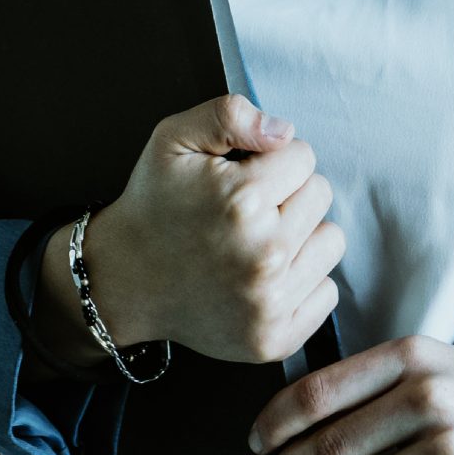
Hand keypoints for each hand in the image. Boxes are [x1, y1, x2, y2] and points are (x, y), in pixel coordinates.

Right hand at [31, 96, 343, 369]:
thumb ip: (229, 115)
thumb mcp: (172, 139)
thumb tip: (285, 131)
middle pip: (321, 195)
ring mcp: (269, 303)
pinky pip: (327, 291)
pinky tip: (261, 277)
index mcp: (240, 200)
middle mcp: (261, 254)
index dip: (272, 160)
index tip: (241, 176)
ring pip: (330, 241)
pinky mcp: (274, 339)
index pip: (304, 156)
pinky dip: (302, 281)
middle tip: (245, 211)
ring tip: (255, 242)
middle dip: (288, 194)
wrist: (123, 282)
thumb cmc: (153, 204)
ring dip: (300, 236)